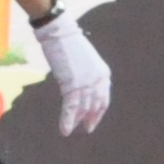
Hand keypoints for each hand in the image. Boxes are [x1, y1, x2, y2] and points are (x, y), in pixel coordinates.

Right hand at [30, 8, 113, 132]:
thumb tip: (77, 87)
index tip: (92, 118)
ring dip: (77, 121)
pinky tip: (64, 130)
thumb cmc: (68, 42)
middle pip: (95, 105)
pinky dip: (67, 120)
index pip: (104, 98)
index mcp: (104, 74)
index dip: (98, 111)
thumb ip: (85, 75)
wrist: (60, 33)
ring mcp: (86, 84)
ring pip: (83, 108)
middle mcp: (98, 81)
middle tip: (86, 128)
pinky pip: (71, 108)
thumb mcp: (83, 61)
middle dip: (90, 118)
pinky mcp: (73, 86)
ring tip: (72, 130)